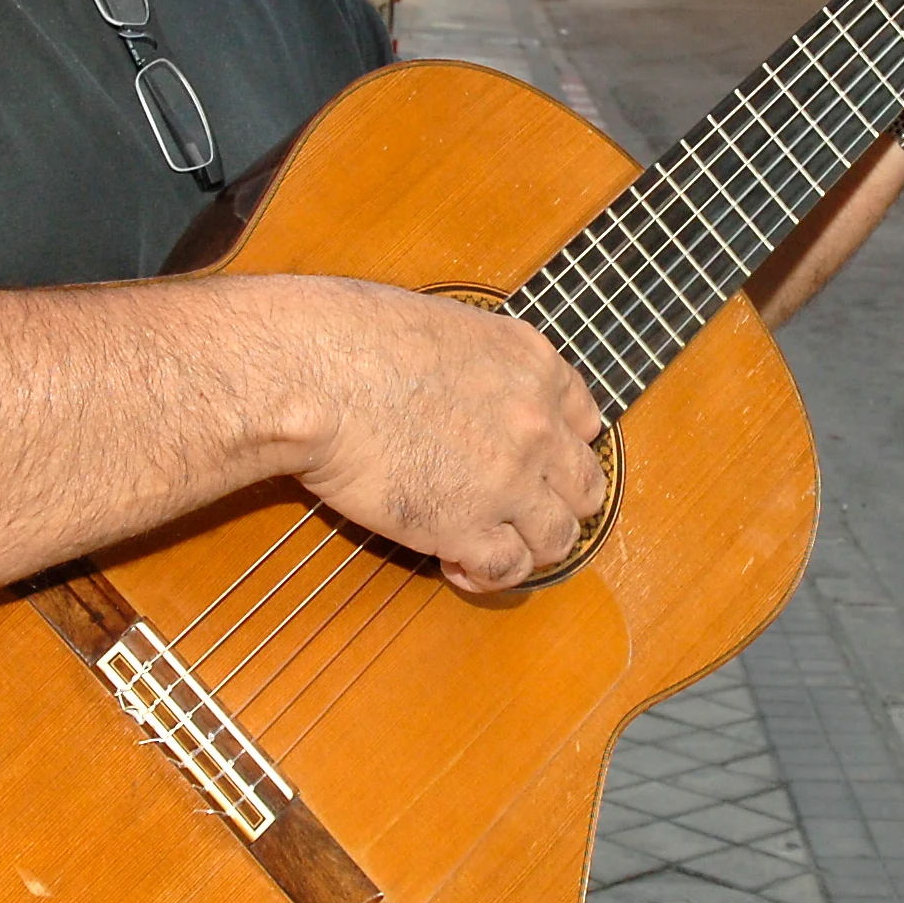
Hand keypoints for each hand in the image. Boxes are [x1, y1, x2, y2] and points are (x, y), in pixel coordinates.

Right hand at [286, 281, 607, 594]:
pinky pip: (506, 570)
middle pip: (584, 487)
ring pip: (558, 538)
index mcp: (535, 366)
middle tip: (516, 511)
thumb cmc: (355, 337)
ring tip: (489, 543)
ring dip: (527, 546)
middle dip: (554, 504)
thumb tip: (469, 394)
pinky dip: (486, 575)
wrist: (318, 372)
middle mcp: (536, 424)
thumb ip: (482, 367)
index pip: (585, 423)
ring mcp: (508, 479)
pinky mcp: (466, 525)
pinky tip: (457, 563)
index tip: (536, 464)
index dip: (560, 451)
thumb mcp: (449, 327)